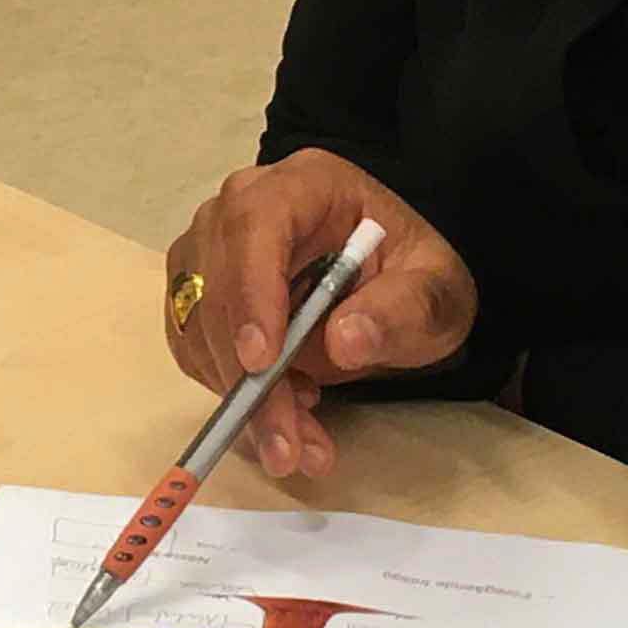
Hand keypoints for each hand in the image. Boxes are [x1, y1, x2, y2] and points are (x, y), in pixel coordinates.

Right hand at [160, 152, 478, 482]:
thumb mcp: (435, 294)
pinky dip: (229, 394)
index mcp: (308, 184)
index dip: (251, 291)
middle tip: (288, 443)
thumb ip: (404, 311)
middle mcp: (245, 205)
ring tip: (301, 439)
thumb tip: (346, 340)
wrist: (394, 290)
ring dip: (239, 395)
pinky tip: (283, 413)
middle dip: (246, 373)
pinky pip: (193, 348)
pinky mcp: (199, 293)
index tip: (263, 363)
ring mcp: (213, 247)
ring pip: (197, 324)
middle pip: (216, 280)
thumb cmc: (412, 279)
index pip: (257, 222)